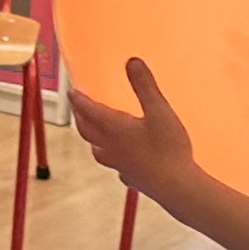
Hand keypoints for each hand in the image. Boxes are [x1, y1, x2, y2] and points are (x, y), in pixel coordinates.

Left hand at [75, 57, 200, 190]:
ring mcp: (120, 165)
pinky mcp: (132, 178)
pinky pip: (116, 167)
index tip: (72, 92)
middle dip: (81, 118)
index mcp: (115, 128)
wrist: (177, 187)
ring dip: (93, 139)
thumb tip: (132, 62)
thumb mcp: (159, 110)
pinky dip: (114, 159)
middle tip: (78, 109)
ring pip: (99, 151)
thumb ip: (145, 86)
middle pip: (88, 131)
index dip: (79, 100)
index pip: (89, 111)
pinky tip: (122, 161)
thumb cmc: (168, 148)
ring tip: (94, 134)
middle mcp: (112, 147)